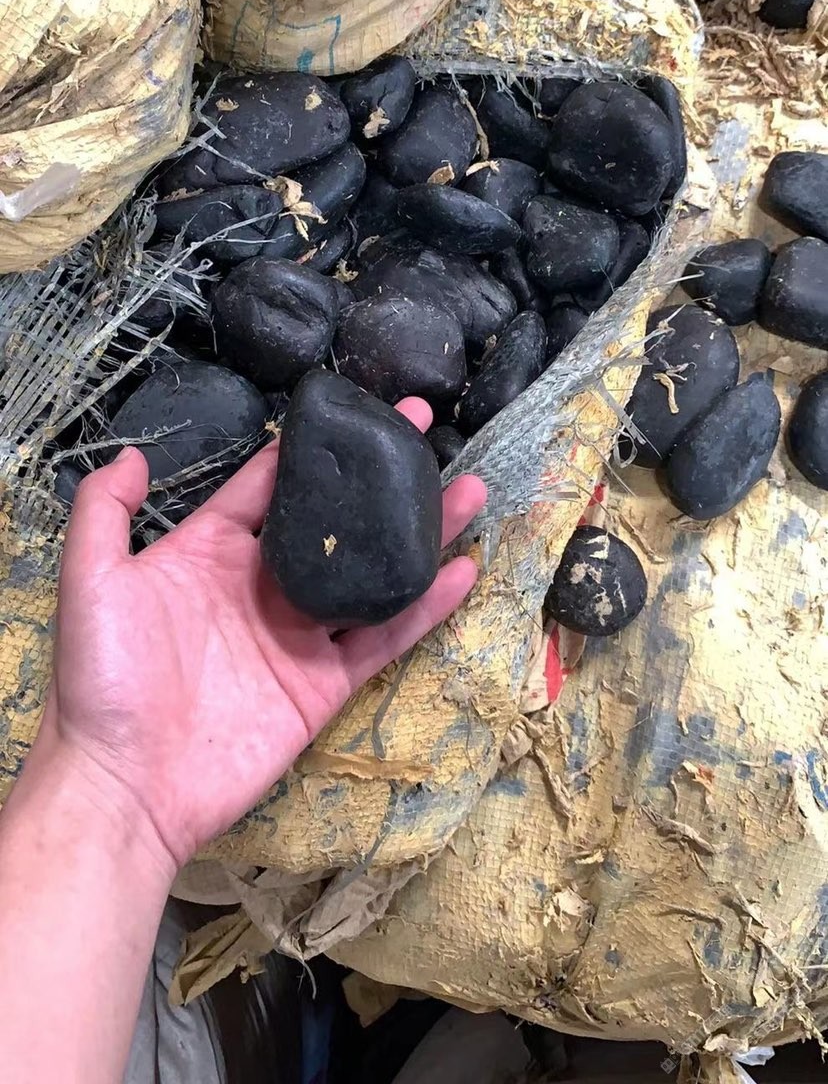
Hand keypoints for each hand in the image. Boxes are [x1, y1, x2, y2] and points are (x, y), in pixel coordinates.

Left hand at [42, 398, 485, 874]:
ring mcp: (298, 633)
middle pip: (336, 520)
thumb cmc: (102, 680)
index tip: (360, 410)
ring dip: (422, 532)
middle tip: (426, 431)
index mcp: (211, 549)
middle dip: (383, 477)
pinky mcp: (323, 683)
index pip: (272, 484)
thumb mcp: (92, 582)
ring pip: (372, 571)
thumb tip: (133, 453)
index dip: (315, 445)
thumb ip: (105, 511)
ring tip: (470, 491)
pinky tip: (463, 571)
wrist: (126, 787)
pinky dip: (426, 605)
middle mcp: (263, 584)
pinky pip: (384, 636)